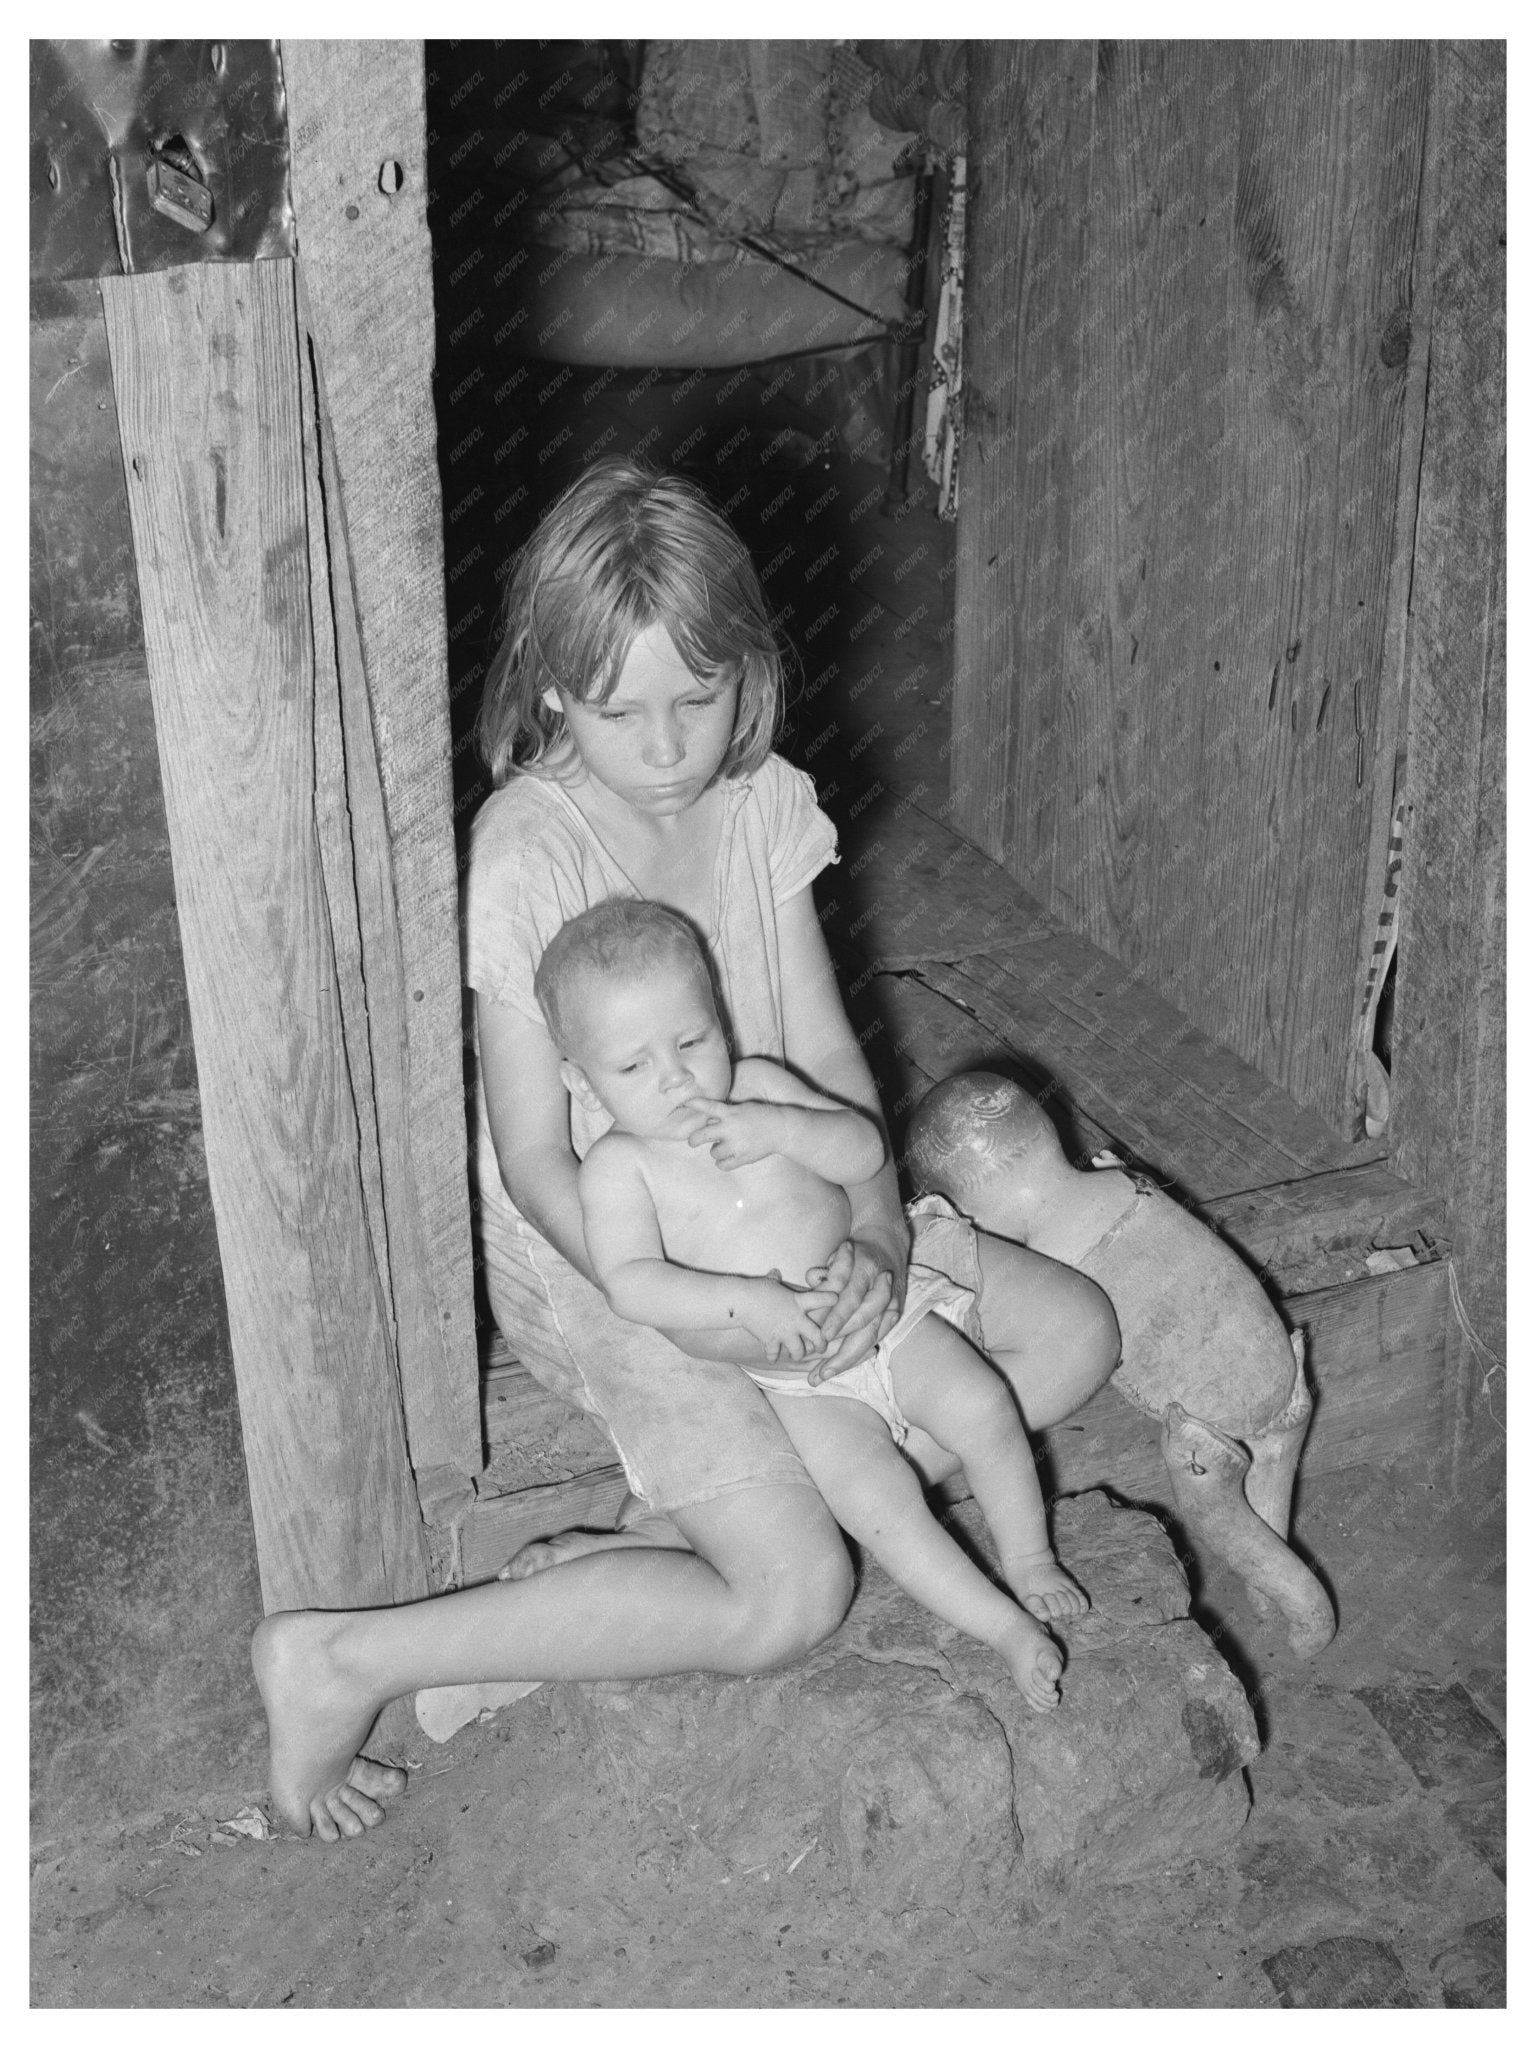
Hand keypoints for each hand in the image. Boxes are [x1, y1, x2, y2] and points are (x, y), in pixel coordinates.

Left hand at [685, 1098, 782, 1169]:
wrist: (782, 1129)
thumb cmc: (762, 1116)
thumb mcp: (743, 1108)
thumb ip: (725, 1114)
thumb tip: (708, 1122)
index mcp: (731, 1113)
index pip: (708, 1107)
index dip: (694, 1104)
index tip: (685, 1103)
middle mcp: (730, 1128)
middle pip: (700, 1136)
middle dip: (694, 1140)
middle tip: (693, 1141)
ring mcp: (736, 1145)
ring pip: (713, 1152)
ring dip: (715, 1150)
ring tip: (724, 1147)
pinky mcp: (742, 1158)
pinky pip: (722, 1165)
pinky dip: (722, 1163)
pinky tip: (726, 1158)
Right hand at [738, 1273, 837, 1360]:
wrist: (742, 1302)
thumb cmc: (756, 1288)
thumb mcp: (769, 1282)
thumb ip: (775, 1279)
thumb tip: (774, 1273)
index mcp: (798, 1302)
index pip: (822, 1300)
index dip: (830, 1299)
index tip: (836, 1299)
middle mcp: (796, 1319)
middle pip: (817, 1336)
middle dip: (821, 1344)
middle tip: (821, 1347)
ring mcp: (785, 1333)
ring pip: (799, 1351)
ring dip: (798, 1354)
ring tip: (796, 1355)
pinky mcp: (771, 1341)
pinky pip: (775, 1354)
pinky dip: (773, 1357)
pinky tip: (772, 1358)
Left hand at [801, 1238, 903, 1384]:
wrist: (886, 1245)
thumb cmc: (853, 1252)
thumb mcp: (838, 1254)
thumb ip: (825, 1270)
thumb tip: (812, 1279)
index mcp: (865, 1268)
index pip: (852, 1297)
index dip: (838, 1317)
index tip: (822, 1336)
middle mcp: (882, 1288)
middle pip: (865, 1322)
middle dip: (843, 1348)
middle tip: (820, 1368)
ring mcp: (892, 1302)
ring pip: (873, 1334)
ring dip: (849, 1357)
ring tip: (825, 1373)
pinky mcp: (895, 1313)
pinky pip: (878, 1337)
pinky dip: (860, 1353)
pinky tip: (841, 1367)